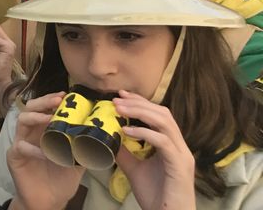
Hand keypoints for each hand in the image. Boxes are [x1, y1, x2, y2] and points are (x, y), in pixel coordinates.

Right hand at [7, 93, 83, 209]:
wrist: (48, 202)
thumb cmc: (60, 180)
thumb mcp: (78, 162)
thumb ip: (86, 148)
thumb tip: (103, 136)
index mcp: (44, 130)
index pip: (45, 108)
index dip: (52, 99)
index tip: (65, 95)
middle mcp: (31, 133)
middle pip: (31, 108)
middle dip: (43, 102)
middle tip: (57, 101)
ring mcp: (21, 143)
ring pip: (21, 121)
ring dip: (36, 118)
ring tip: (48, 119)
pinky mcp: (14, 157)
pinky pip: (20, 147)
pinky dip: (33, 148)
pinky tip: (45, 153)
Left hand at [113, 91, 195, 209]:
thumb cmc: (155, 196)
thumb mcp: (134, 169)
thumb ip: (125, 152)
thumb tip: (108, 135)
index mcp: (171, 145)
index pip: (159, 115)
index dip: (141, 102)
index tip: (120, 95)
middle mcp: (180, 147)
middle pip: (163, 113)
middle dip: (139, 103)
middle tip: (116, 99)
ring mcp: (182, 155)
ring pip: (165, 122)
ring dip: (141, 112)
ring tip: (119, 109)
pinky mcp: (179, 165)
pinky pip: (163, 141)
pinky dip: (144, 132)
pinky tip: (126, 131)